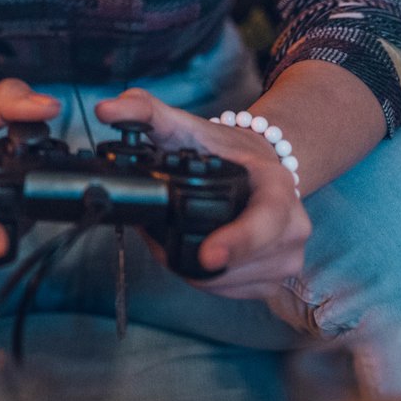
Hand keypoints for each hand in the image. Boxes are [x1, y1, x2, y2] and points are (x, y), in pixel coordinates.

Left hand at [94, 88, 308, 297]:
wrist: (255, 164)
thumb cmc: (220, 149)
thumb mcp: (184, 125)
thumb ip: (144, 112)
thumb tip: (106, 110)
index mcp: (278, 186)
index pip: (267, 220)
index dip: (239, 240)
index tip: (209, 256)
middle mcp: (294, 225)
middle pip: (245, 260)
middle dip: (194, 254)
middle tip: (158, 234)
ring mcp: (288, 256)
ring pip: (233, 280)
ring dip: (196, 268)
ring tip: (175, 237)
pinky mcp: (276, 278)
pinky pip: (234, 291)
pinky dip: (208, 279)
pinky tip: (195, 252)